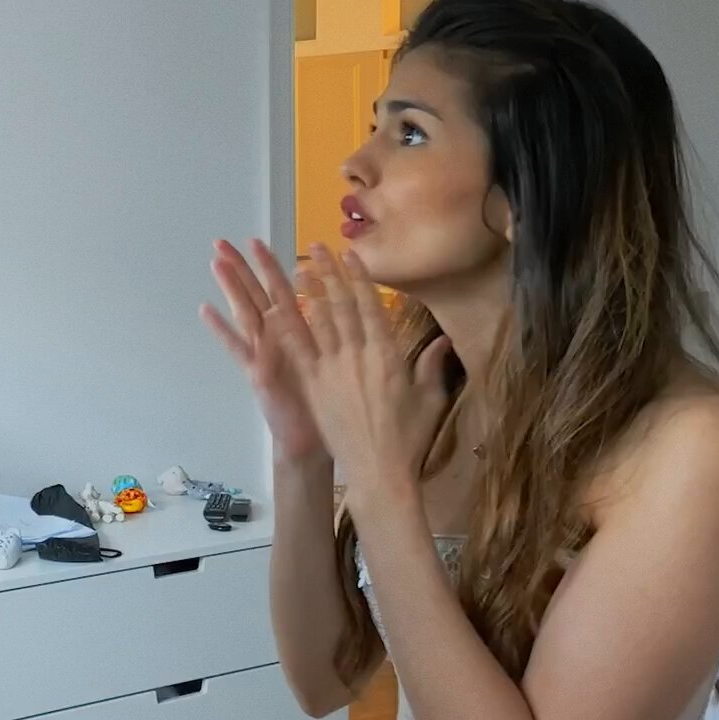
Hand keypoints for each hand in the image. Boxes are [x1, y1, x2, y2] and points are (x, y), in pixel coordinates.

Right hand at [202, 239, 326, 462]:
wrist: (312, 442)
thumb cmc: (328, 406)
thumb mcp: (339, 364)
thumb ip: (342, 337)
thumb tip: (356, 310)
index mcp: (297, 334)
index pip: (283, 291)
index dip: (273, 266)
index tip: (262, 241)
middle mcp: (277, 340)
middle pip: (258, 295)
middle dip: (243, 268)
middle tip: (222, 240)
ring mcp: (264, 355)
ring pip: (246, 313)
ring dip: (232, 287)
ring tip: (216, 261)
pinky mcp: (259, 373)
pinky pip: (239, 348)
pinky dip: (222, 330)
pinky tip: (206, 309)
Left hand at [282, 245, 452, 500]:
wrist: (379, 470)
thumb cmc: (408, 438)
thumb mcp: (429, 399)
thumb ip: (432, 367)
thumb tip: (443, 342)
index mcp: (388, 355)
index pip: (371, 306)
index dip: (358, 278)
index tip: (349, 255)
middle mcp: (358, 355)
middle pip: (342, 306)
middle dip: (329, 274)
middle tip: (317, 248)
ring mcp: (333, 370)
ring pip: (319, 322)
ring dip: (308, 293)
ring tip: (296, 267)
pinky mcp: (315, 388)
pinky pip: (299, 352)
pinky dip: (287, 329)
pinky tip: (275, 310)